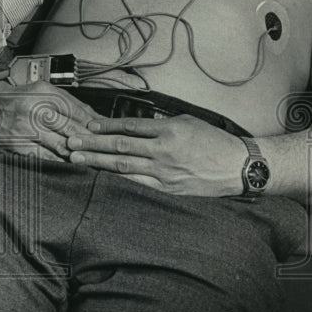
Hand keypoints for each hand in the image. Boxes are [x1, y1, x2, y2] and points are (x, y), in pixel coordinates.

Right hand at [0, 80, 103, 160]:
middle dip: (92, 142)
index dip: (96, 125)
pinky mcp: (20, 147)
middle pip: (72, 130)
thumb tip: (98, 120)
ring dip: (80, 156)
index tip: (111, 135)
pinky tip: (74, 168)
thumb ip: (72, 104)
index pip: (78, 112)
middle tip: (110, 152)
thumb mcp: (47, 91)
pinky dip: (62, 164)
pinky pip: (45, 158)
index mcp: (45, 94)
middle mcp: (36, 110)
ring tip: (97, 163)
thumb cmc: (23, 98)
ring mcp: (27, 130)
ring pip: (61, 146)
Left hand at [66, 115, 247, 196]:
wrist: (239, 167)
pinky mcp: (169, 190)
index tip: (88, 126)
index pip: (129, 127)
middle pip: (120, 146)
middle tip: (72, 142)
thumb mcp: (188, 122)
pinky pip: (138, 184)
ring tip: (78, 159)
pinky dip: (118, 181)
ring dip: (98, 162)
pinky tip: (102, 179)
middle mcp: (164, 151)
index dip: (105, 126)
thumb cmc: (215, 142)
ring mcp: (166, 172)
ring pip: (124, 166)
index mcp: (169, 130)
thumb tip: (132, 126)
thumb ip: (160, 124)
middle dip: (93, 144)